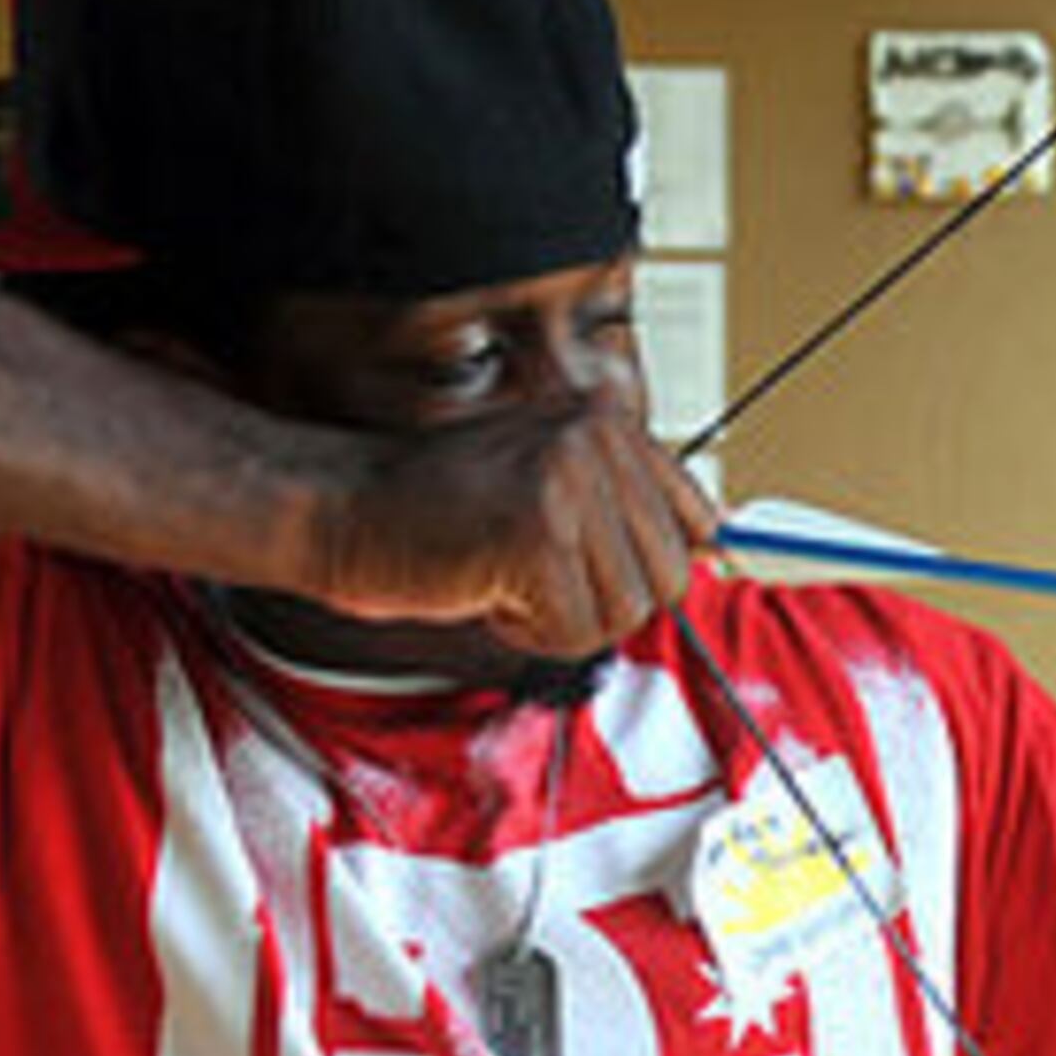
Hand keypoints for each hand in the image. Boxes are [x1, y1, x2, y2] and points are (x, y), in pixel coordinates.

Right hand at [316, 395, 716, 656]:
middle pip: (670, 576)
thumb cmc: (431, 504)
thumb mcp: (542, 480)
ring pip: (627, 612)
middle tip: (538, 582)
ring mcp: (570, 483)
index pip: (699, 520)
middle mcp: (596, 438)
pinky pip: (577, 634)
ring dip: (564, 621)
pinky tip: (485, 593)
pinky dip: (528, 634)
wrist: (339, 506)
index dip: (651, 566)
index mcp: (606, 421)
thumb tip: (716, 543)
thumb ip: (618, 503)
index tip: (605, 574)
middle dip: (605, 601)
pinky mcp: (538, 536)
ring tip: (507, 580)